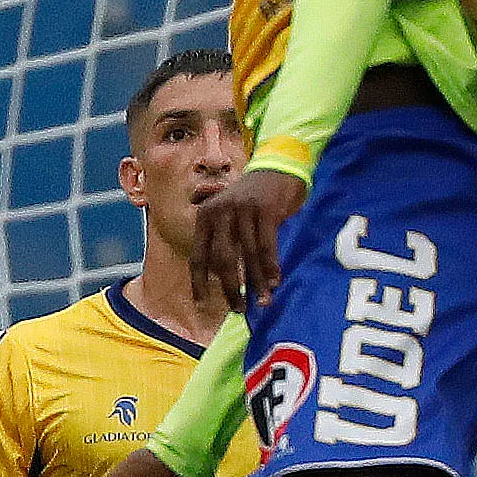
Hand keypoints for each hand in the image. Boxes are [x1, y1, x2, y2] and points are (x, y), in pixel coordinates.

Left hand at [190, 167, 308, 309]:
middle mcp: (220, 211)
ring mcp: (243, 209)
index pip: (198, 255)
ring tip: (263, 301)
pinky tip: (274, 282)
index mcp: (206, 216)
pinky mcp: (265, 209)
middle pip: (222, 259)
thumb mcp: (229, 215)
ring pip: (248, 255)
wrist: (278, 168)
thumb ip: (223, 241)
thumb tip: (225, 281)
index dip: (199, 282)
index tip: (201, 304)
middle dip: (231, 287)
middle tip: (239, 308)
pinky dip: (271, 267)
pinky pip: (267, 246)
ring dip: (256, 282)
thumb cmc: (253, 200)